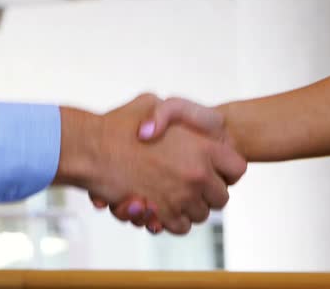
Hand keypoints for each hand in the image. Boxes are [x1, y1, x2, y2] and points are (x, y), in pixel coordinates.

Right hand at [57, 94, 244, 234]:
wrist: (91, 149)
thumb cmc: (119, 124)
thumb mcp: (153, 103)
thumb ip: (174, 112)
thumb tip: (185, 125)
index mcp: (203, 146)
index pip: (238, 169)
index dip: (227, 172)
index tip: (213, 171)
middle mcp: (198, 174)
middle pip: (221, 198)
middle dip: (208, 194)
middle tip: (190, 186)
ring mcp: (182, 196)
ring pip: (201, 215)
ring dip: (189, 209)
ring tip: (172, 195)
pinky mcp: (163, 214)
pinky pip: (181, 227)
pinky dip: (173, 222)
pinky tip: (160, 207)